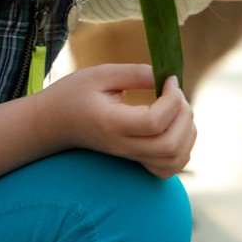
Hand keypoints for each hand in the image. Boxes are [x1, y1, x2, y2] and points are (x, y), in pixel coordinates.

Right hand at [42, 64, 195, 176]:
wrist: (54, 123)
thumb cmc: (75, 94)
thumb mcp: (100, 74)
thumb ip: (135, 73)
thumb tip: (166, 77)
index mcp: (112, 123)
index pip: (155, 123)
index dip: (173, 100)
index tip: (169, 80)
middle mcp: (123, 145)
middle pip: (170, 145)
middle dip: (184, 115)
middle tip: (175, 93)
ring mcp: (130, 157)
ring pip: (174, 160)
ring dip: (187, 132)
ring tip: (178, 109)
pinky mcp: (136, 160)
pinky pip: (169, 167)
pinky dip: (182, 148)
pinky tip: (175, 125)